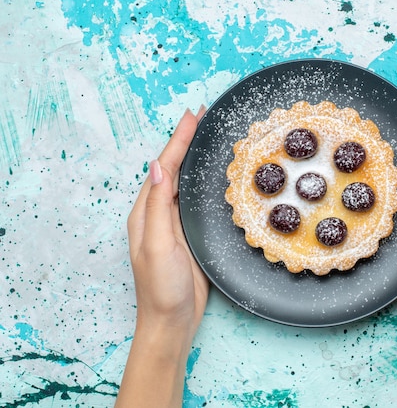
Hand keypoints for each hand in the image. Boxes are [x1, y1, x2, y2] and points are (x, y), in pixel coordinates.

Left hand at [126, 107, 208, 336]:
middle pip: (172, 169)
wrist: (172, 322)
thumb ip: (158, 206)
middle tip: (202, 117)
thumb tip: (159, 167)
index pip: (164, 167)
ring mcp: (173, 224)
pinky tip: (211, 176)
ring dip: (194, 157)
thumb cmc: (161, 288)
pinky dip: (202, 181)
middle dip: (185, 141)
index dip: (178, 140)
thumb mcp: (158, 244)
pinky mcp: (189, 235)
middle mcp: (158, 214)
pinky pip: (194, 200)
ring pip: (184, 182)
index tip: (193, 115)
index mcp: (146, 213)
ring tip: (207, 136)